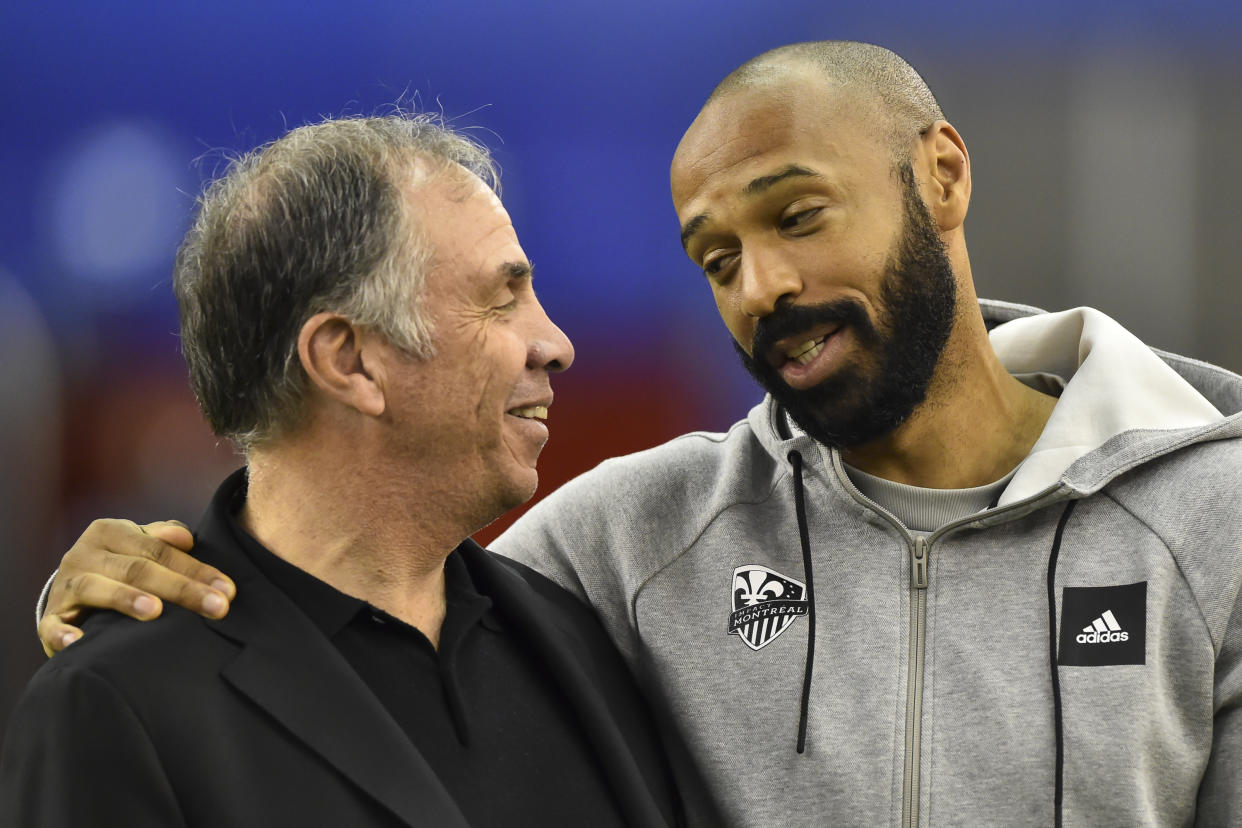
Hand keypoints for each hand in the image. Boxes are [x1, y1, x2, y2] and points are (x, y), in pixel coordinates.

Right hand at [38, 519, 235, 656]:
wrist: (69, 592)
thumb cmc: (119, 566)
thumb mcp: (138, 546)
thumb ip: (163, 539)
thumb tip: (186, 538)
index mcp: (109, 532)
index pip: (159, 550)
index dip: (195, 570)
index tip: (227, 590)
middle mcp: (84, 554)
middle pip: (137, 569)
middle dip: (180, 588)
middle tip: (215, 607)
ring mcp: (64, 586)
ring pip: (97, 588)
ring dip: (125, 599)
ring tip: (155, 612)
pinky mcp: (50, 618)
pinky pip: (53, 627)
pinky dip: (64, 634)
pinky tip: (80, 642)